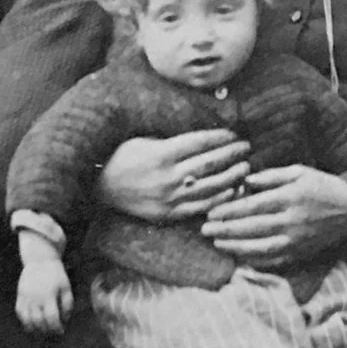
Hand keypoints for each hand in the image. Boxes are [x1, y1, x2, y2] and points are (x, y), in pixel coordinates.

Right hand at [12, 255, 73, 334]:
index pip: (52, 318)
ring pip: (26, 319)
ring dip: (34, 328)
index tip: (60, 331)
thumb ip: (67, 304)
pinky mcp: (20, 295)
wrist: (40, 260)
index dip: (56, 328)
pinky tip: (31, 324)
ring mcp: (26, 297)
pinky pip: (19, 312)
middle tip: (52, 333)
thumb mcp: (66, 287)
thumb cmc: (56, 274)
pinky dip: (24, 320)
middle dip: (46, 330)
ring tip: (41, 331)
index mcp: (49, 296)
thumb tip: (65, 320)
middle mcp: (35, 298)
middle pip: (38, 321)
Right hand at [99, 129, 252, 221]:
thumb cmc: (123, 157)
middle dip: (232, 154)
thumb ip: (173, 141)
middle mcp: (167, 177)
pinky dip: (220, 199)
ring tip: (246, 167)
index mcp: (161, 154)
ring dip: (232, 176)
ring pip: (210, 186)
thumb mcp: (145, 140)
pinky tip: (233, 190)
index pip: (201, 143)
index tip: (235, 134)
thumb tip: (206, 136)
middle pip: (210, 163)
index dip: (222, 138)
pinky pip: (201, 207)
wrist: (100, 187)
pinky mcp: (169, 213)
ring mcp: (169, 197)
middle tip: (247, 148)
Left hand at [202, 164, 346, 265]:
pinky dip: (254, 260)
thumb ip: (270, 176)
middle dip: (225, 229)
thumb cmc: (323, 186)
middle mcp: (291, 221)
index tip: (211, 212)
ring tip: (217, 242)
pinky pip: (273, 260)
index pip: (251, 206)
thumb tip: (245, 181)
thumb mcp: (299, 172)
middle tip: (205, 230)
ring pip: (259, 247)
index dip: (229, 211)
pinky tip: (239, 256)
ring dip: (235, 246)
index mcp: (289, 198)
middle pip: (251, 228)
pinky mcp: (300, 253)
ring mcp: (296, 240)